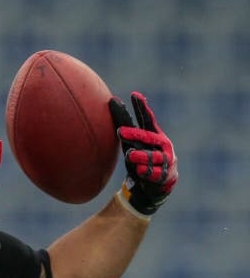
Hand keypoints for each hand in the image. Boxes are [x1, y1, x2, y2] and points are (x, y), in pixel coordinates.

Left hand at [108, 92, 177, 215]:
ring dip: (142, 156)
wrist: (158, 182)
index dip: (142, 108)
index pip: (147, 119)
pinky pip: (155, 174)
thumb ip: (126, 122)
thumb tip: (113, 100)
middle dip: (135, 134)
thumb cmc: (144, 155)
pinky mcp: (163, 175)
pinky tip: (140, 171)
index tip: (134, 95)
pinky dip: (148, 172)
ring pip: (153, 157)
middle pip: (149, 138)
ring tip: (130, 155)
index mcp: (155, 134)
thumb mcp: (134, 140)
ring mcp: (165, 160)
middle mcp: (162, 145)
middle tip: (121, 132)